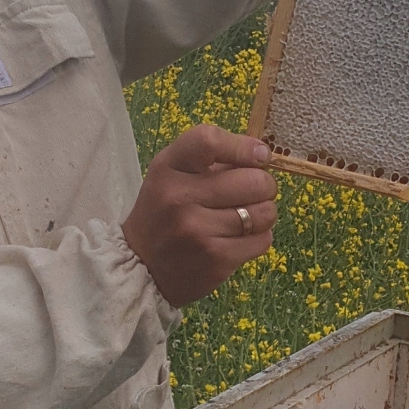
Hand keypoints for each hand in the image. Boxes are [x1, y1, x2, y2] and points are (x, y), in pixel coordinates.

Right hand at [122, 125, 277, 308]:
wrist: (143, 266)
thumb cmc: (165, 212)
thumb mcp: (173, 175)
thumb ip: (212, 159)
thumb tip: (261, 154)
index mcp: (168, 168)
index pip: (210, 141)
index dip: (243, 146)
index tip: (259, 155)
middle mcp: (179, 198)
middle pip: (253, 181)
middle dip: (264, 185)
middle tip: (253, 192)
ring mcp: (198, 231)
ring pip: (265, 212)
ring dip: (263, 213)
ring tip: (245, 216)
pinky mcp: (215, 260)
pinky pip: (263, 240)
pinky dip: (259, 237)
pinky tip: (238, 237)